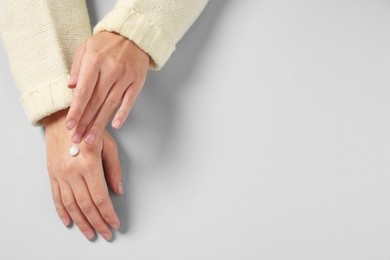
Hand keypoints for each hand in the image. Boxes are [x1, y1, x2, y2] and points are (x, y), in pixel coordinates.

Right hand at [44, 109, 122, 240]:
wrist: (62, 119)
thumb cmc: (89, 129)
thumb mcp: (108, 145)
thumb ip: (114, 169)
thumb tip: (118, 190)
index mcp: (89, 164)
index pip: (100, 197)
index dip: (108, 213)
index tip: (115, 223)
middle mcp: (72, 172)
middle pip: (86, 205)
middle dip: (98, 222)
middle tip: (106, 233)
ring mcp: (60, 174)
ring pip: (71, 205)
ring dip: (81, 222)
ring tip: (90, 233)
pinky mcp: (52, 175)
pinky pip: (57, 198)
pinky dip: (63, 212)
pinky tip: (69, 221)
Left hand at [66, 31, 148, 143]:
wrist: (134, 34)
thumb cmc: (107, 42)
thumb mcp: (86, 47)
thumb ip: (77, 67)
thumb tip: (71, 87)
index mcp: (95, 61)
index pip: (84, 91)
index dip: (76, 110)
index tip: (70, 125)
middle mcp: (111, 70)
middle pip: (96, 102)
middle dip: (85, 123)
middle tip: (78, 139)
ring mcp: (126, 77)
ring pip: (111, 105)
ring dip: (100, 124)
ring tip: (91, 138)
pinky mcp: (137, 82)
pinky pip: (129, 101)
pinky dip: (123, 114)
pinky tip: (115, 126)